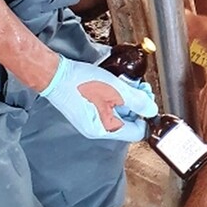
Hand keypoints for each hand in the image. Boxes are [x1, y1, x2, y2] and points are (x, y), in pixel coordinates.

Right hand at [40, 56, 158, 140]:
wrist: (54, 73)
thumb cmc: (79, 83)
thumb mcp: (114, 90)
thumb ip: (136, 101)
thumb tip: (152, 110)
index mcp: (104, 129)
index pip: (135, 132)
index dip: (146, 118)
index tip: (150, 104)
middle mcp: (98, 127)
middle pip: (128, 121)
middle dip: (139, 105)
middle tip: (143, 89)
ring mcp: (92, 118)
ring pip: (119, 111)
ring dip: (129, 98)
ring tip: (133, 84)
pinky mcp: (88, 108)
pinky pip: (109, 105)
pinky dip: (117, 96)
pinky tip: (120, 84)